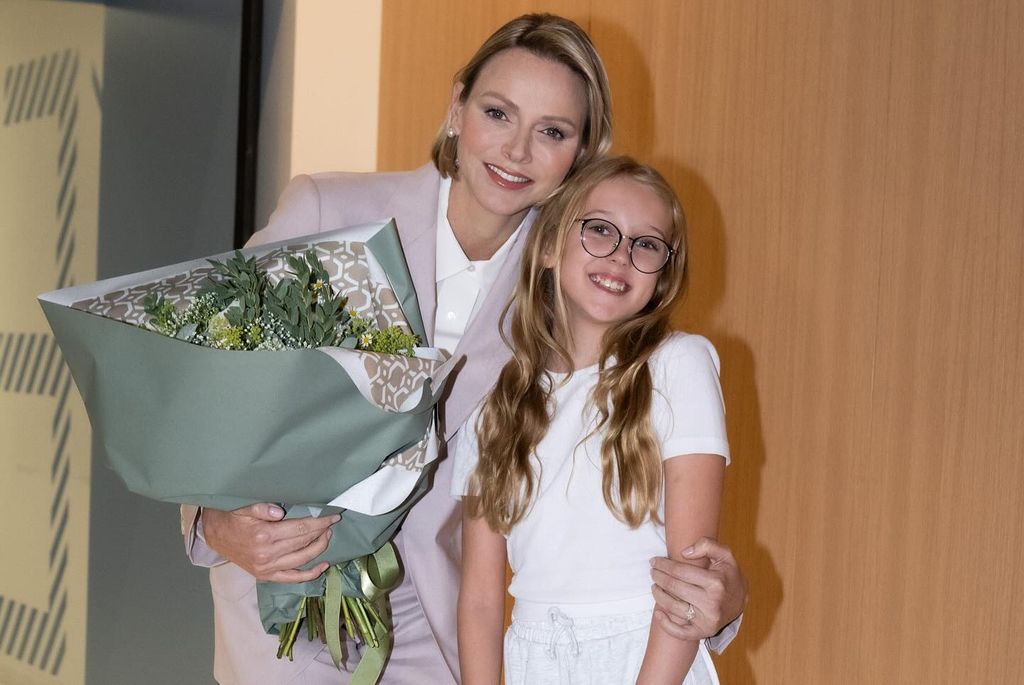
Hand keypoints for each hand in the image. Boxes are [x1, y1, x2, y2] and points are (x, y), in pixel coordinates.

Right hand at [202, 503, 340, 582]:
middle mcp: (267, 555)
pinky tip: (323, 566)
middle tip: (332, 523)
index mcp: (263, 536)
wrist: (214, 535)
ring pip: (302, 560)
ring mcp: (267, 568)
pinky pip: (292, 578)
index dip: (319, 522)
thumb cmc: (232, 518)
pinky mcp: (266, 576)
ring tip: (328, 537)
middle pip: (304, 543)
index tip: (333, 516)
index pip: (300, 528)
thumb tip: (279, 512)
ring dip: (319, 548)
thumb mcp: (244, 507)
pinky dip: (309, 574)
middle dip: (321, 532)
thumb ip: (262, 508)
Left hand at [649, 537, 746, 639]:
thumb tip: (684, 553)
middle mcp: (712, 603)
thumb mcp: (725, 555)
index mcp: (716, 582)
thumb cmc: (729, 575)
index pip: (680, 571)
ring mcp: (707, 620)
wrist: (741, 601)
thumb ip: (707, 545)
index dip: (664, 565)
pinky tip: (658, 613)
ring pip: (673, 608)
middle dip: (658, 577)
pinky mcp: (703, 632)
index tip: (654, 561)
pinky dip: (666, 624)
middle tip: (652, 572)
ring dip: (658, 596)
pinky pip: (680, 633)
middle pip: (674, 588)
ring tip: (654, 586)